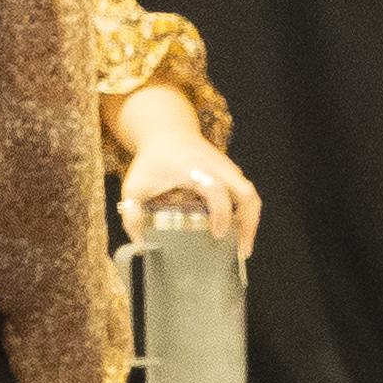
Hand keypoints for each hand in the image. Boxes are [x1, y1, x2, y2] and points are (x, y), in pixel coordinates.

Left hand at [119, 110, 261, 259]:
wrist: (167, 131)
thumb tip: (142, 244)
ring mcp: (227, 169)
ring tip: (242, 247)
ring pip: (250, 195)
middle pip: (246, 193)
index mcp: (194, 168)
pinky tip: (236, 233)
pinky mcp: (231, 172)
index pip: (216, 190)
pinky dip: (246, 214)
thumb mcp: (135, 185)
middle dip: (248, 223)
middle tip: (241, 250)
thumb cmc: (152, 160)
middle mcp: (217, 167)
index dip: (220, 214)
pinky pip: (245, 194)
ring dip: (250, 222)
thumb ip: (133, 214)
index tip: (218, 235)